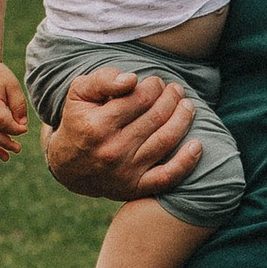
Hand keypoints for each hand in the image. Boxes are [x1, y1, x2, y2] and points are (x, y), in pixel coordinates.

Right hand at [44, 64, 203, 202]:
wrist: (68, 166)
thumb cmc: (78, 121)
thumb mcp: (79, 93)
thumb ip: (103, 80)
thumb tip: (132, 79)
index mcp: (97, 125)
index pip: (140, 98)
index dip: (154, 86)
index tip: (156, 82)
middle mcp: (112, 150)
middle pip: (156, 117)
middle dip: (171, 98)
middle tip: (175, 90)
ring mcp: (125, 171)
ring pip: (165, 140)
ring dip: (183, 119)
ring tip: (187, 106)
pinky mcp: (134, 187)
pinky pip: (167, 177)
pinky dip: (186, 162)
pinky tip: (197, 145)